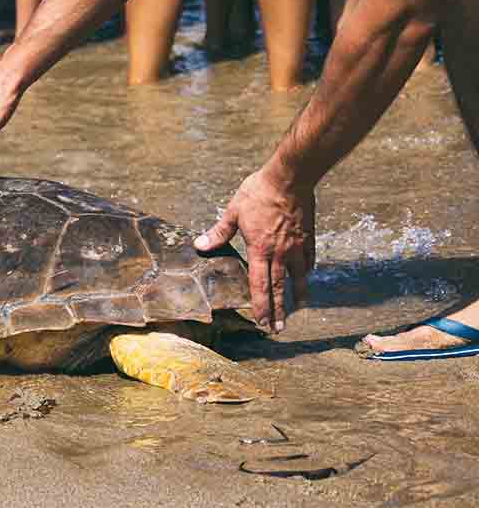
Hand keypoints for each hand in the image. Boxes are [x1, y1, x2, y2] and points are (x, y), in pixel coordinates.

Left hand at [194, 168, 315, 332]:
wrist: (290, 177)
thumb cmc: (259, 192)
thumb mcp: (233, 211)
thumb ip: (218, 232)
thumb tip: (199, 245)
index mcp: (259, 250)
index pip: (259, 285)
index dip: (260, 307)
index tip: (261, 322)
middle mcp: (280, 253)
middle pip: (279, 288)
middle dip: (278, 311)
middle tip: (279, 329)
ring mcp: (296, 246)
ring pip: (297, 277)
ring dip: (297, 295)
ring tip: (298, 309)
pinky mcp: (307, 237)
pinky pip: (308, 260)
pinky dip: (306, 272)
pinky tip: (306, 277)